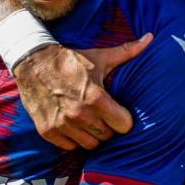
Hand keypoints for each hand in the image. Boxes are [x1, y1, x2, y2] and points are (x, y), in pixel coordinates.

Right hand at [12, 34, 152, 149]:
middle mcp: (79, 114)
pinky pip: (69, 147)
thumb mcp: (100, 56)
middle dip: (109, 127)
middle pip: (107, 136)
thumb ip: (127, 51)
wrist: (33, 62)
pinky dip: (73, 139)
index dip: (124, 119)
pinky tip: (74, 125)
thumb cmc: (71, 60)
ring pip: (90, 144)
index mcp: (95, 98)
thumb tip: (151, 37)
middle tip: (104, 115)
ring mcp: (62, 125)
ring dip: (92, 135)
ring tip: (90, 120)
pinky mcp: (47, 131)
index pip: (123, 125)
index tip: (120, 113)